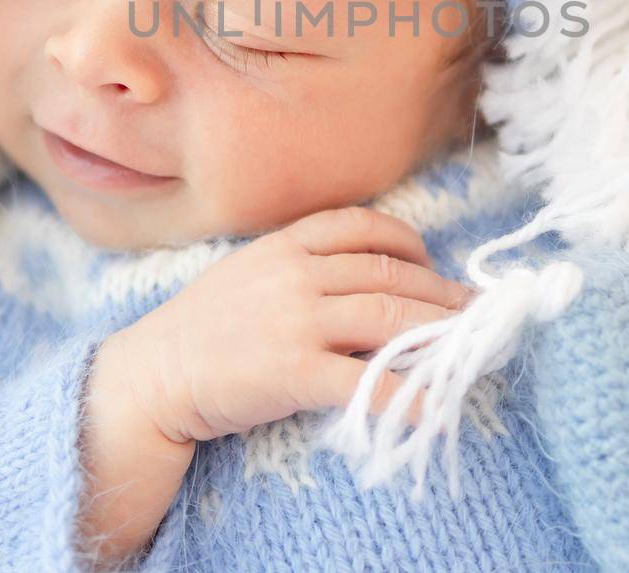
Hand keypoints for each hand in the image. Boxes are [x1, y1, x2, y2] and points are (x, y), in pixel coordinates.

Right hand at [105, 205, 473, 445]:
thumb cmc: (203, 329)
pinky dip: (409, 393)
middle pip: (390, 273)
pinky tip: (436, 404)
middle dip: (441, 293)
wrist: (152, 377)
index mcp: (285, 243)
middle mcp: (296, 273)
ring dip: (439, 332)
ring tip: (470, 347)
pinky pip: (367, 381)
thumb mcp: (249, 272)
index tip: (434, 264)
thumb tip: (366, 272)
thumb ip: (301, 264)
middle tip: (476, 311)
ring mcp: (295, 321)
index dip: (411, 242)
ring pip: (389, 316)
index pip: (365, 226)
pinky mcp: (293, 372)